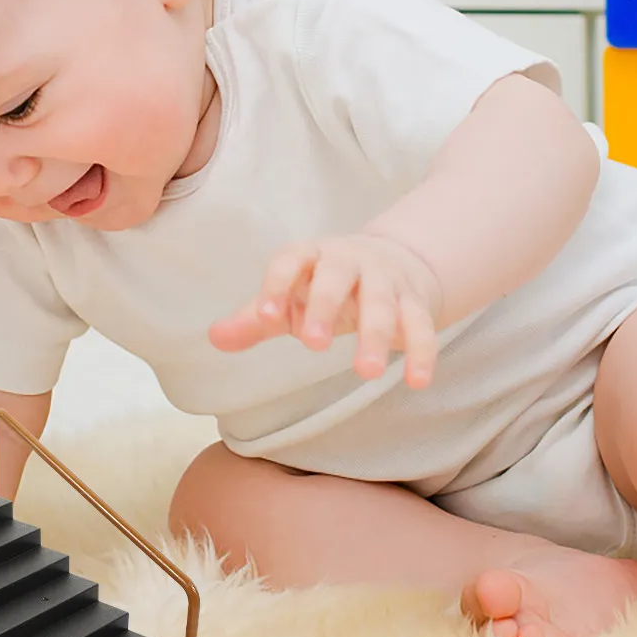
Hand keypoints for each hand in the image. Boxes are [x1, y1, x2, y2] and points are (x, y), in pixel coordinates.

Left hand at [208, 233, 444, 386]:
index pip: (290, 261)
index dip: (277, 285)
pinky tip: (418, 381)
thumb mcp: (291, 297)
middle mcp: (349, 260)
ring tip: (366, 373)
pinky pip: (421, 324)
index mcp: (311, 255)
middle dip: (326, 307)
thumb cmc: (327, 286)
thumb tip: (214, 337)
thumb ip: (256, 318)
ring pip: (382, 303)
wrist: (396, 260)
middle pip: (336, 277)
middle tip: (313, 345)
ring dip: (376, 336)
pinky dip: (422, 352)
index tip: (266, 316)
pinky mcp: (416, 300)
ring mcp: (386, 278)